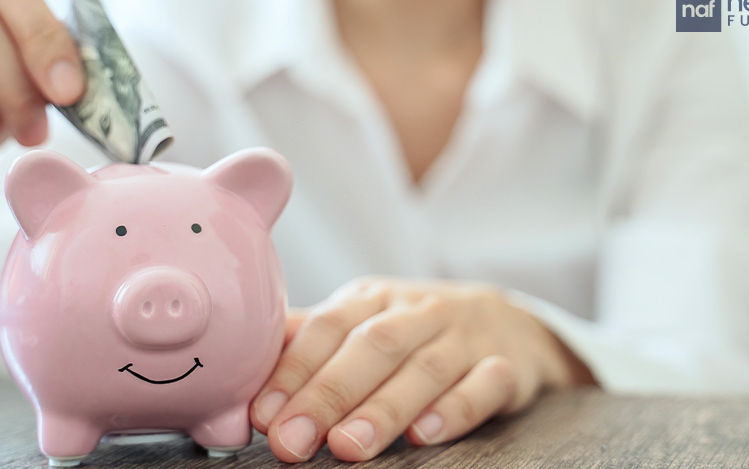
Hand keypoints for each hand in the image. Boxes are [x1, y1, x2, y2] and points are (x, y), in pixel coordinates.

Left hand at [251, 277, 590, 461]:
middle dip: (328, 395)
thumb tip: (239, 362)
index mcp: (374, 299)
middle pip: (371, 348)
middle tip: (292, 442)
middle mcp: (419, 312)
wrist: (509, 321)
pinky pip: (484, 385)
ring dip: (383, 409)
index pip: (327, 327)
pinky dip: (455, 410)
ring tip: (347, 448)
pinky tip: (424, 435)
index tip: (261, 415)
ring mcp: (466, 337)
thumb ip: (307, 340)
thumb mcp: (363, 320)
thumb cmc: (415, 330)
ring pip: (424, 369)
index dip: (292, 370)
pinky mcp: (507, 368)